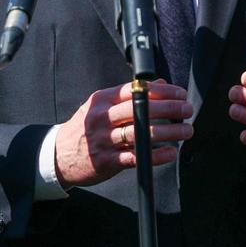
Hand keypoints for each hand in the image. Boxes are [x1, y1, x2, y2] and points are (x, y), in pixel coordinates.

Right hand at [54, 80, 192, 187]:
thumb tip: (160, 84)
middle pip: (140, 109)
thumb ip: (129, 95)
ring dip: (168, 132)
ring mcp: (104, 140)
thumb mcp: (101, 106)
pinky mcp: (107, 162)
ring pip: (141, 133)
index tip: (180, 93)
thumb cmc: (85, 127)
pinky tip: (170, 152)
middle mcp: (102, 118)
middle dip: (169, 108)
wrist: (58, 155)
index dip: (161, 91)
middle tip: (187, 109)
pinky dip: (156, 155)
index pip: (135, 90)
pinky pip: (136, 157)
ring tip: (186, 131)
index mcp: (102, 100)